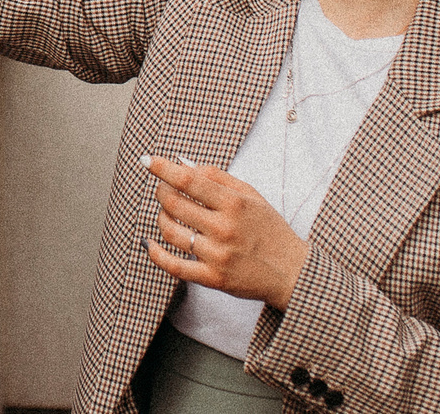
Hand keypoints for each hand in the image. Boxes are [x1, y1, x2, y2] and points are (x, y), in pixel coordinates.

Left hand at [144, 156, 307, 308]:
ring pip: (170, 231)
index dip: (163, 168)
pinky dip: (155, 254)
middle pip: (174, 203)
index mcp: (234, 204)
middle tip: (162, 188)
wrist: (291, 272)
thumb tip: (183, 164)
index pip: (189, 181)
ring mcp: (217, 255)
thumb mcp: (252, 196)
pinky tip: (149, 244)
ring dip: (161, 218)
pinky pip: (174, 266)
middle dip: (161, 191)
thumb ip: (218, 177)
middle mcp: (224, 228)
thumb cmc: (270, 231)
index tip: (148, 161)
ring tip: (167, 214)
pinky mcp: (213, 278)